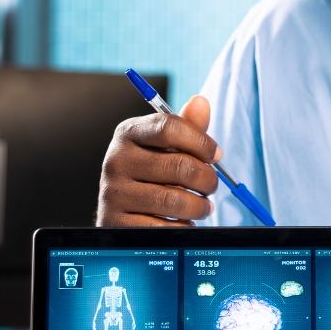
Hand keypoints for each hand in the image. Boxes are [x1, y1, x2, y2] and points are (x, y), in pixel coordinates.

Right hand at [98, 94, 222, 226]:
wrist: (121, 211)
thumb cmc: (152, 173)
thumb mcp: (167, 147)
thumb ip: (187, 127)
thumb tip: (201, 101)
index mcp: (128, 133)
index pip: (169, 127)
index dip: (201, 141)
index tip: (217, 155)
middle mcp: (115, 160)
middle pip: (179, 166)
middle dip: (207, 179)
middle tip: (212, 186)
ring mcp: (113, 193)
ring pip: (174, 200)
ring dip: (199, 206)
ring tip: (203, 207)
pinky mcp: (117, 223)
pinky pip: (164, 228)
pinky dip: (183, 227)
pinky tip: (184, 222)